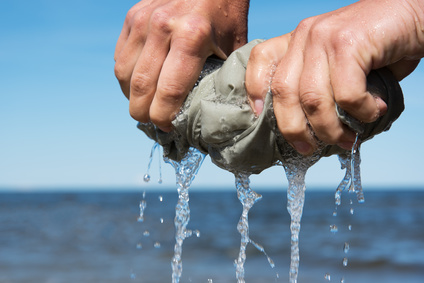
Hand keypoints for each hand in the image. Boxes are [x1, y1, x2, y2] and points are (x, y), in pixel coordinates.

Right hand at [114, 0, 248, 130]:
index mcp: (191, 36)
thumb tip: (218, 112)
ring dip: (132, 97)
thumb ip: (225, 77)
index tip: (169, 129)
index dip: (164, 118)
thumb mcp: (234, 45)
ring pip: (124, 74)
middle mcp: (161, 26)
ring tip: (145, 107)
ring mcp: (142, 19)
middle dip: (144, 114)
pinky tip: (141, 85)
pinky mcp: (132, 16)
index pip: (168, 91)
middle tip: (153, 124)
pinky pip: (120, 57)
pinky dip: (127, 77)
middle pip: (141, 87)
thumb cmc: (227, 14)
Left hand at [246, 0, 422, 154]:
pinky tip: (374, 110)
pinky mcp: (348, 43)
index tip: (260, 117)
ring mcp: (324, 37)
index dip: (254, 90)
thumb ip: (319, 87)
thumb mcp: (339, 66)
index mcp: (298, 40)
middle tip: (310, 147)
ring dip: (330, 129)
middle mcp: (306, 35)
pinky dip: (360, 111)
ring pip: (312, 99)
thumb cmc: (379, 49)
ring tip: (348, 138)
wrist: (416, 16)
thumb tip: (306, 129)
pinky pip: (345, 94)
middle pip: (282, 91)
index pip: (260, 59)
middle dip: (294, 129)